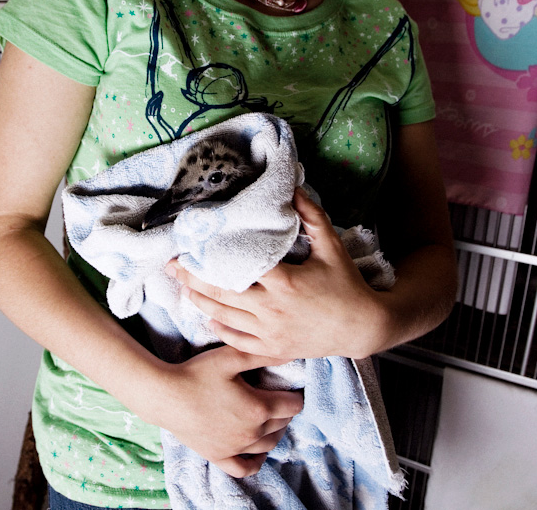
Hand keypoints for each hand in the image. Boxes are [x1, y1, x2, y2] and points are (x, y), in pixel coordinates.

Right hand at [140, 345, 302, 477]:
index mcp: (258, 408)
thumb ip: (259, 355)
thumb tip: (285, 352)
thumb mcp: (229, 358)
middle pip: (282, 424)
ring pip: (268, 445)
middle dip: (285, 411)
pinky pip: (244, 467)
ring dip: (275, 432)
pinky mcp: (219, 456)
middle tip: (280, 399)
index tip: (293, 388)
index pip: (292, 406)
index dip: (295, 395)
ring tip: (272, 420)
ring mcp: (235, 447)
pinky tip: (258, 454)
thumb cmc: (196, 374)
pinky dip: (256, 462)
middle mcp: (251, 432)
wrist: (165, 396)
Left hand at [168, 189, 389, 360]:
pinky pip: (238, 341)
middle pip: (221, 292)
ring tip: (182, 287)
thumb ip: (311, 216)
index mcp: (284, 282)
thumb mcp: (332, 247)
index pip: (238, 266)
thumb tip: (293, 187)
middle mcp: (272, 309)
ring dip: (199, 302)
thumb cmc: (348, 285)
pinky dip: (220, 329)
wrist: (365, 327)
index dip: (211, 255)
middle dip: (192, 277)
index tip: (191, 244)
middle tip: (171, 264)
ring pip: (224, 316)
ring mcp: (271, 332)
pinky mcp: (273, 349)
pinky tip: (208, 318)